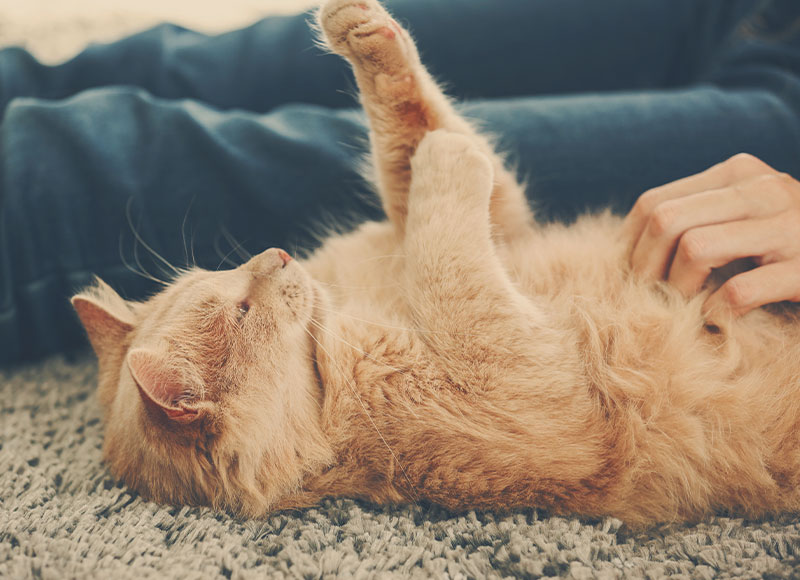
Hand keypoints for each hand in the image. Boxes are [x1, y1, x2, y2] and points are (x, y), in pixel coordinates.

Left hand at [623, 153, 799, 319]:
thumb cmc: (788, 247)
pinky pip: (737, 291)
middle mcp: (764, 191)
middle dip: (645, 267)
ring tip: (683, 308)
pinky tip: (716, 321)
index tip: (632, 276)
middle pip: (666, 221)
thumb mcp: (744, 219)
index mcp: (740, 175)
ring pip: (695, 247)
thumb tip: (628, 247)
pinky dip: (714, 312)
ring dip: (676, 289)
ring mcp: (791, 228)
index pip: (654, 202)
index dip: (631, 246)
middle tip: (650, 298)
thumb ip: (699, 217)